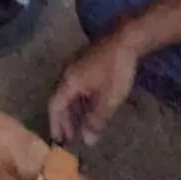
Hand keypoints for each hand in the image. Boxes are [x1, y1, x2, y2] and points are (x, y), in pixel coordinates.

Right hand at [48, 27, 140, 146]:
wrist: (126, 39)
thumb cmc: (116, 71)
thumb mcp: (109, 100)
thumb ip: (97, 121)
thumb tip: (87, 141)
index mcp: (68, 82)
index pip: (54, 106)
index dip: (55, 124)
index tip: (58, 140)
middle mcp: (67, 73)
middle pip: (59, 99)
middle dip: (64, 119)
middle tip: (70, 137)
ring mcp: (75, 66)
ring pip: (69, 93)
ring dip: (73, 111)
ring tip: (81, 126)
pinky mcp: (85, 62)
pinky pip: (76, 86)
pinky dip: (80, 100)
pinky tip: (90, 108)